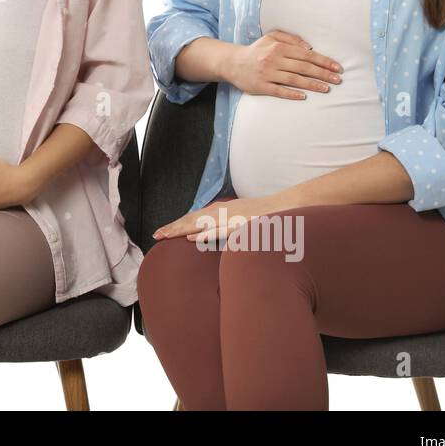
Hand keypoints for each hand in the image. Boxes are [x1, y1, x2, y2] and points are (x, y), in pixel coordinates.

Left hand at [152, 196, 278, 242]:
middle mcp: (224, 211)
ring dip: (183, 229)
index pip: (194, 218)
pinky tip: (195, 238)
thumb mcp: (240, 221)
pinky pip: (222, 229)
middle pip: (193, 219)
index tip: (162, 233)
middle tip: (156, 235)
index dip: (177, 225)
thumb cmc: (264, 218)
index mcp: (222, 210)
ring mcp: (233, 216)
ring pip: (202, 223)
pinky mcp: (243, 223)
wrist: (289, 207)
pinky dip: (207, 233)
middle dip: (174, 227)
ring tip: (165, 235)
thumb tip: (208, 236)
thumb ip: (225, 227)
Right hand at [225, 29, 341, 99]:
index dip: (324, 61)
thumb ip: (291, 38)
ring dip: (312, 84)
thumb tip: (309, 47)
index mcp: (279, 47)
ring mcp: (267, 74)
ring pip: (294, 80)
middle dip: (323, 74)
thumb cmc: (256, 50)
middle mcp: (274, 59)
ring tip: (326, 89)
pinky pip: (278, 91)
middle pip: (303, 67)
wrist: (232, 63)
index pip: (306, 55)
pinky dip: (291, 94)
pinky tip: (304, 96)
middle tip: (338, 80)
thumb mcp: (271, 37)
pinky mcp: (260, 86)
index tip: (337, 68)